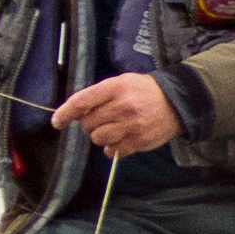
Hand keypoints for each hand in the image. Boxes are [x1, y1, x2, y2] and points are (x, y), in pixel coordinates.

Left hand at [51, 73, 178, 155]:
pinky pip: (113, 151)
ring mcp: (131, 126)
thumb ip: (99, 95)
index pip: (81, 102)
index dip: (65, 113)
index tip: (57, 122)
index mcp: (115, 88)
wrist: (177, 102)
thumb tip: (75, 113)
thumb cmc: (144, 90)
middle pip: (88, 123)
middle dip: (89, 123)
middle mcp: (122, 107)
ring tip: (112, 129)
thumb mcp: (122, 82)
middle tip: (100, 119)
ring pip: (98, 139)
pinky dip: (112, 148)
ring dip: (100, 136)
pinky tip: (120, 139)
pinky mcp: (138, 141)